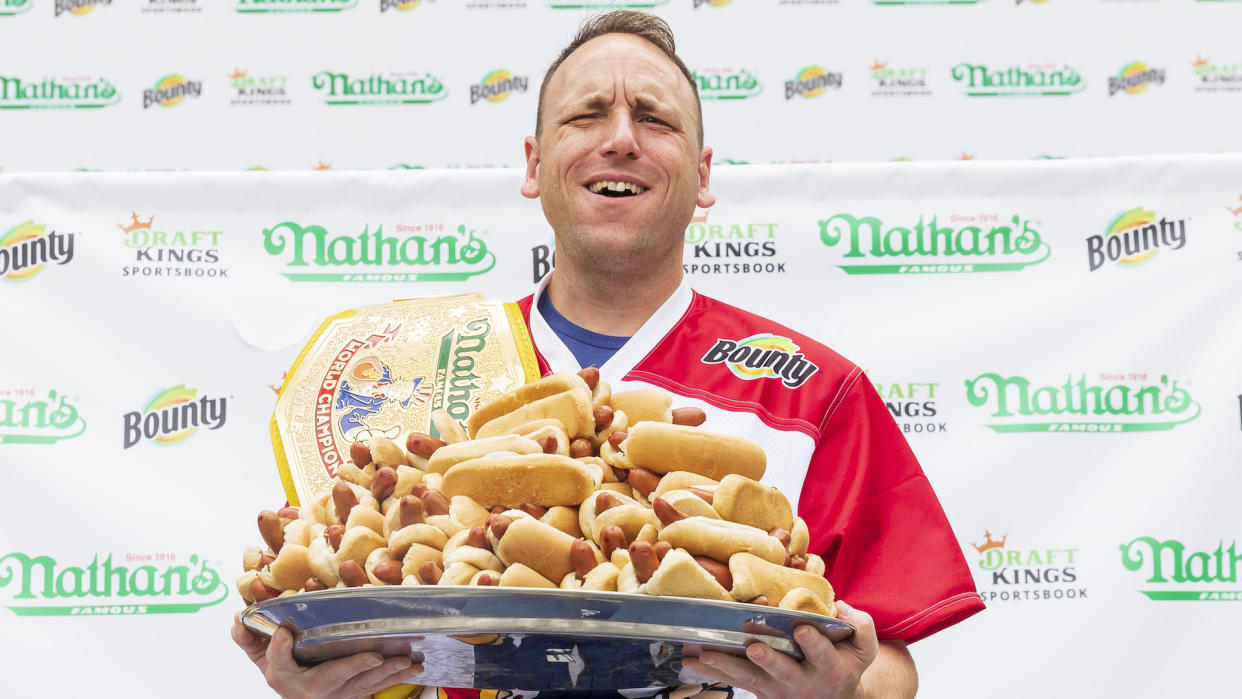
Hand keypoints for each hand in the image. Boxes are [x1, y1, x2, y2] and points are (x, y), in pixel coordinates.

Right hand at [231, 611, 422, 698]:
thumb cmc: (284, 675)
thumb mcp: (261, 658)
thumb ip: (249, 639)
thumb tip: (238, 618)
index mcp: (285, 677)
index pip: (279, 662)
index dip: (278, 648)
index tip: (282, 632)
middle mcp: (311, 690)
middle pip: (332, 678)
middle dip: (354, 667)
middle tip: (375, 656)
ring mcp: (336, 695)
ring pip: (362, 685)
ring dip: (386, 674)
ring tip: (406, 661)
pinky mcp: (355, 695)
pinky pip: (377, 688)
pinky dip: (397, 679)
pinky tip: (415, 668)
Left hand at [682, 600, 879, 698]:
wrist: (835, 695)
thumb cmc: (846, 660)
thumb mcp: (863, 645)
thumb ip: (859, 625)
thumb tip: (838, 606)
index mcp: (830, 668)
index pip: (822, 655)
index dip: (813, 642)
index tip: (800, 628)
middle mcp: (803, 682)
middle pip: (784, 673)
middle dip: (769, 660)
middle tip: (754, 647)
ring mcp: (778, 690)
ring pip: (751, 679)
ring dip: (726, 667)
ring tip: (705, 654)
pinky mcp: (761, 692)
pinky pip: (736, 682)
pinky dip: (713, 672)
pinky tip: (692, 661)